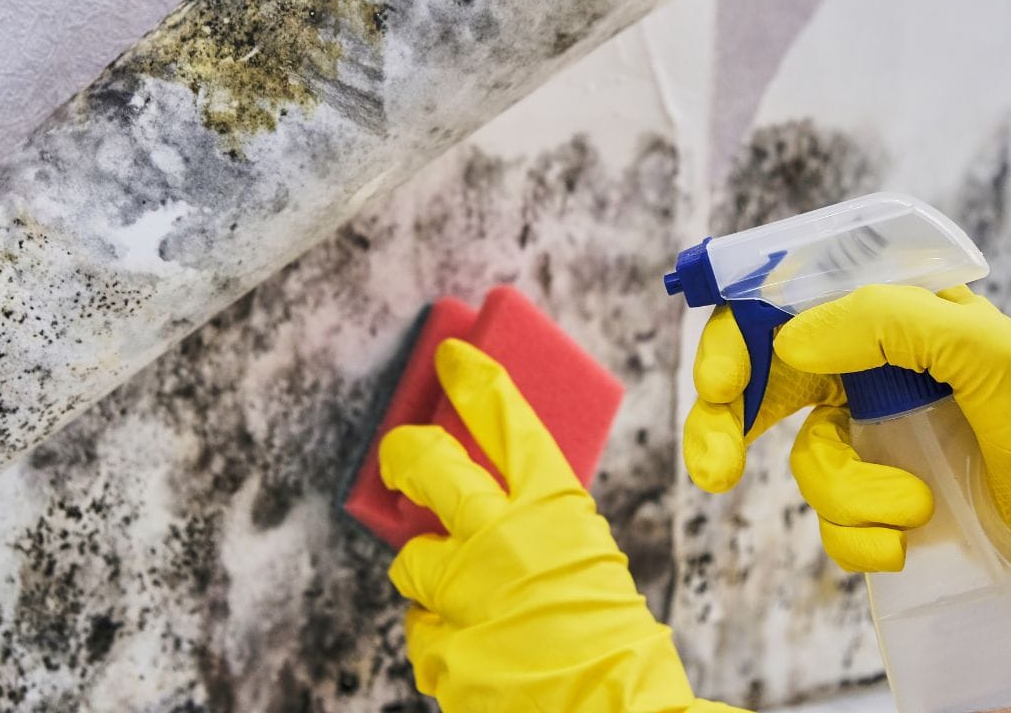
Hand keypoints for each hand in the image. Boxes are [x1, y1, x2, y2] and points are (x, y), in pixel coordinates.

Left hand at [381, 338, 747, 712]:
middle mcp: (501, 539)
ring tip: (467, 602)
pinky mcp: (441, 647)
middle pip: (428, 465)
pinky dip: (442, 639)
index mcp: (553, 509)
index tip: (451, 358)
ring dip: (430, 579)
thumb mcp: (587, 556)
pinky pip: (421, 630)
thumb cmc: (611, 640)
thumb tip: (489, 504)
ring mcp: (466, 593)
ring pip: (410, 561)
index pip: (506, 420)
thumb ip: (538, 525)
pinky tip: (476, 651)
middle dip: (405, 452)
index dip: (474, 380)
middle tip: (399, 455)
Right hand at [685, 305, 934, 571]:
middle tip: (716, 471)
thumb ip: (888, 322)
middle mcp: (876, 365)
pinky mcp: (885, 496)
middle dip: (724, 426)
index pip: (786, 303)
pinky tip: (899, 545)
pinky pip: (831, 520)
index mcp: (896, 311)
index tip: (718, 384)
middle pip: (764, 381)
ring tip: (915, 506)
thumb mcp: (993, 353)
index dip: (735, 338)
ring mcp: (877, 434)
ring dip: (842, 494)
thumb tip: (788, 341)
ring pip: (805, 460)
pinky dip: (852, 540)